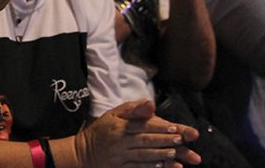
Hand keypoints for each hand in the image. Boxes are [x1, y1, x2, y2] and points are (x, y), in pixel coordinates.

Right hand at [76, 99, 200, 167]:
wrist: (83, 152)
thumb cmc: (103, 131)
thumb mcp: (114, 114)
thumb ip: (133, 109)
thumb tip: (150, 104)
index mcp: (120, 125)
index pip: (144, 125)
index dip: (161, 127)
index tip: (177, 129)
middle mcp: (119, 140)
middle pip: (146, 140)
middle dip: (165, 140)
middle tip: (182, 140)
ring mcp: (119, 156)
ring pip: (143, 155)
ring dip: (160, 155)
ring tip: (175, 153)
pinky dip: (150, 167)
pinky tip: (162, 166)